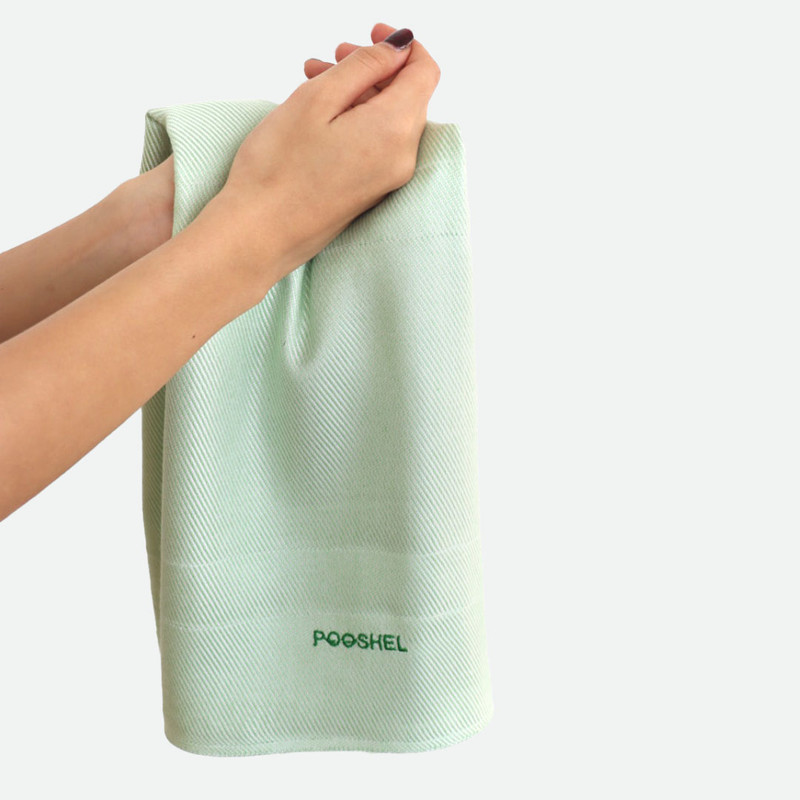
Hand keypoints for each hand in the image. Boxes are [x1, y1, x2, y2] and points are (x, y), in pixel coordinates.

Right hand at [207, 23, 440, 298]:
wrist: (260, 234)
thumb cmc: (278, 171)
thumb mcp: (318, 98)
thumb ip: (364, 66)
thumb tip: (397, 48)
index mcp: (395, 130)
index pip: (425, 73)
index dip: (403, 45)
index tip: (374, 33)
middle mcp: (401, 158)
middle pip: (406, 96)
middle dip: (373, 68)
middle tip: (332, 58)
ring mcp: (387, 179)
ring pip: (387, 118)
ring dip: (357, 93)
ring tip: (314, 82)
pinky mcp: (370, 192)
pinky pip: (375, 143)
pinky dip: (355, 119)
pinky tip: (320, 114)